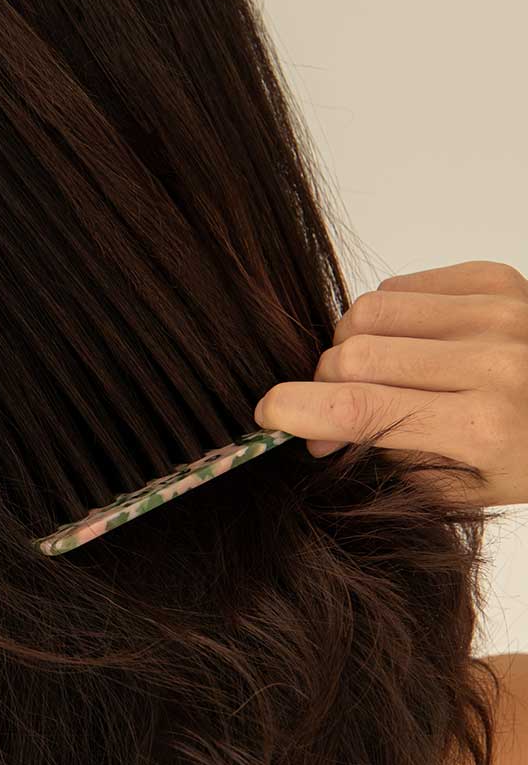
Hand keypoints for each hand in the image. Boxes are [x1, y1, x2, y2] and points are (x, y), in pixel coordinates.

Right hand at [254, 260, 527, 507]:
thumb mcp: (467, 487)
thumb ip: (387, 457)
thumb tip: (316, 433)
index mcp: (486, 428)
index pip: (360, 409)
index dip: (298, 409)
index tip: (268, 412)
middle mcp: (494, 363)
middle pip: (352, 353)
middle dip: (324, 381)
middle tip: (334, 403)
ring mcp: (497, 312)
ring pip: (366, 311)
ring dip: (352, 344)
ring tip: (378, 370)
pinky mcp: (495, 277)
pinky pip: (397, 285)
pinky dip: (386, 314)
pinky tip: (412, 342)